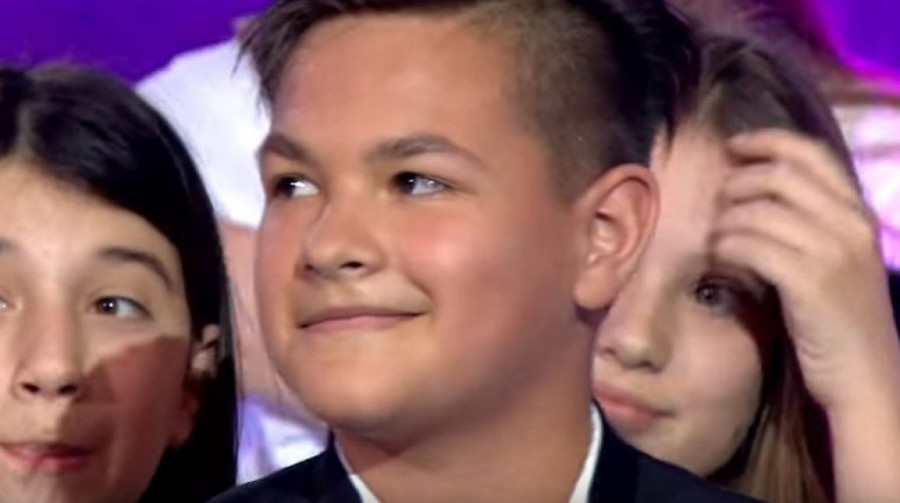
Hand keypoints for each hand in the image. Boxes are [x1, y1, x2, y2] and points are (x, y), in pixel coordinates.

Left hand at [710, 129, 899, 412]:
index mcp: (859, 214)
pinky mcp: (810, 283)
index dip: (767, 141)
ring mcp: (833, 253)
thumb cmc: (839, 321)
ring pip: (757, 212)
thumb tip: (755, 191)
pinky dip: (725, 248)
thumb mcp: (836, 261)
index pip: (811, 153)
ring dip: (724, 222)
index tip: (733, 146)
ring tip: (714, 239)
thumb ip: (811, 223)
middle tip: (716, 202)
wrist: (866, 377)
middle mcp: (851, 225)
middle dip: (737, 183)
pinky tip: (717, 259)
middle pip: (778, 177)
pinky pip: (749, 246)